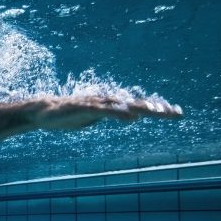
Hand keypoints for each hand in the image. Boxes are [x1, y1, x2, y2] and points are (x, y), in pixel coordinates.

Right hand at [32, 95, 182, 129]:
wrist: (42, 111)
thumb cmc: (68, 115)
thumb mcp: (96, 119)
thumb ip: (114, 116)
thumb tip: (133, 117)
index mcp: (110, 105)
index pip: (137, 106)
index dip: (156, 108)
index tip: (176, 112)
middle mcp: (106, 101)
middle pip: (136, 104)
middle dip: (157, 108)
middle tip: (177, 113)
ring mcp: (95, 104)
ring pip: (124, 105)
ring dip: (142, 108)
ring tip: (159, 112)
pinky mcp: (84, 108)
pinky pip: (105, 111)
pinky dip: (119, 113)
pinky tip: (131, 117)